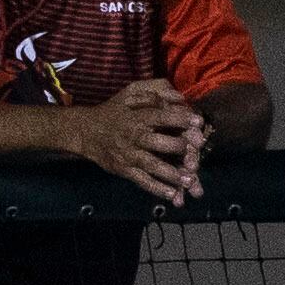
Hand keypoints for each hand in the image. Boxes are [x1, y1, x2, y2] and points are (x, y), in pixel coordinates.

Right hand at [67, 78, 209, 204]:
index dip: (178, 118)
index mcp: (137, 116)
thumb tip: (180, 96)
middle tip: (196, 150)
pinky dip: (157, 189)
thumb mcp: (132, 92)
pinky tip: (174, 196)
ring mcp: (129, 155)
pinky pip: (142, 181)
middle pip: (156, 142)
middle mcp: (133, 136)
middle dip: (177, 147)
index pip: (159, 116)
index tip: (198, 121)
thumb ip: (156, 89)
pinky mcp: (124, 169)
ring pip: (151, 165)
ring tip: (190, 180)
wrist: (86, 131)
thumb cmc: (117, 111)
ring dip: (171, 174)